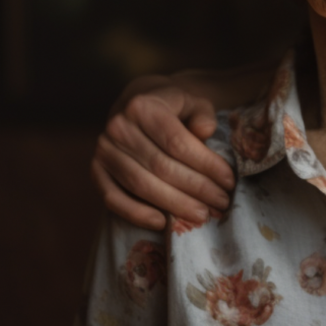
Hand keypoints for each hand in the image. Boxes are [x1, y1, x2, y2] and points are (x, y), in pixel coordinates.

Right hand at [91, 83, 235, 230]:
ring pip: (141, 185)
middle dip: (196, 189)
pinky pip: (113, 198)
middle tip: (221, 203)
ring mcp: (103, 151)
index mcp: (142, 106)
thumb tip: (204, 131)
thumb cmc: (174, 108)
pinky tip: (163, 222)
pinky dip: (137, 214)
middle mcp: (118, 127)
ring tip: (202, 214)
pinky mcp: (96, 171)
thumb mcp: (194, 102)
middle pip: (161, 167)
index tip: (229, 181)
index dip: (206, 165)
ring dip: (174, 204)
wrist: (139, 106)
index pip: (177, 143)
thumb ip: (203, 114)